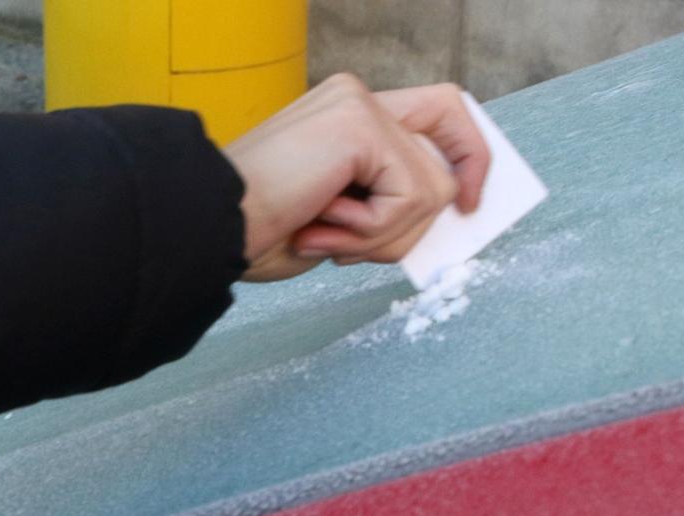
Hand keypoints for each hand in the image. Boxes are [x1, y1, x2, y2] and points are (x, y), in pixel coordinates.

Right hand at [224, 74, 491, 281]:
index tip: (471, 206)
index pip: (441, 113)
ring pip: (432, 190)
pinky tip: (323, 226)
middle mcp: (358, 99)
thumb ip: (391, 205)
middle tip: (355, 249)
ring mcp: (359, 106)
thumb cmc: (260, 230)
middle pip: (447, 160)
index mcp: (348, 115)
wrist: (212, 230)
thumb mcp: (343, 220)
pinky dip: (373, 230)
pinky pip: (411, 196)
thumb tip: (449, 215)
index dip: (469, 154)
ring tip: (325, 237)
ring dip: (381, 237)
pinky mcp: (358, 124)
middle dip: (414, 225)